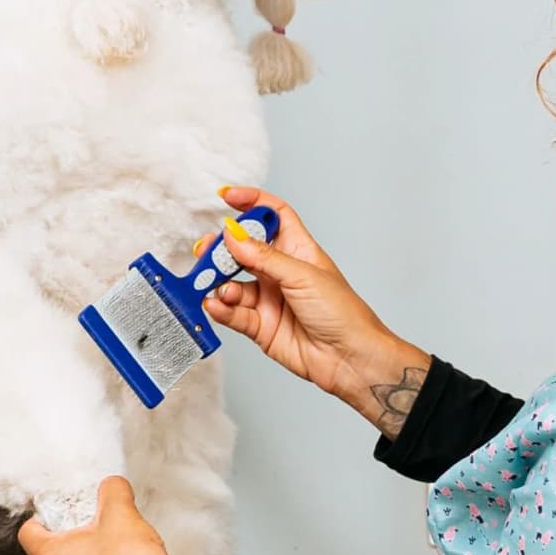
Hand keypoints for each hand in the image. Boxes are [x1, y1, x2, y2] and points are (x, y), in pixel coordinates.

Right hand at [199, 189, 433, 436]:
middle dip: (221, 249)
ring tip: (219, 289)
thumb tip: (232, 234)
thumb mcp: (302, 275)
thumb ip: (263, 256)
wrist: (349, 357)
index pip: (273, 216)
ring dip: (220, 284)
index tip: (226, 197)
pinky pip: (233, 313)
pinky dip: (221, 308)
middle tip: (206, 251)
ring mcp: (269, 299)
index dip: (251, 203)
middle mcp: (281, 273)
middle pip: (243, 251)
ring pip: (233, 284)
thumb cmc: (342, 312)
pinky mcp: (260, 326)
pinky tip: (217, 305)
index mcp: (298, 250)